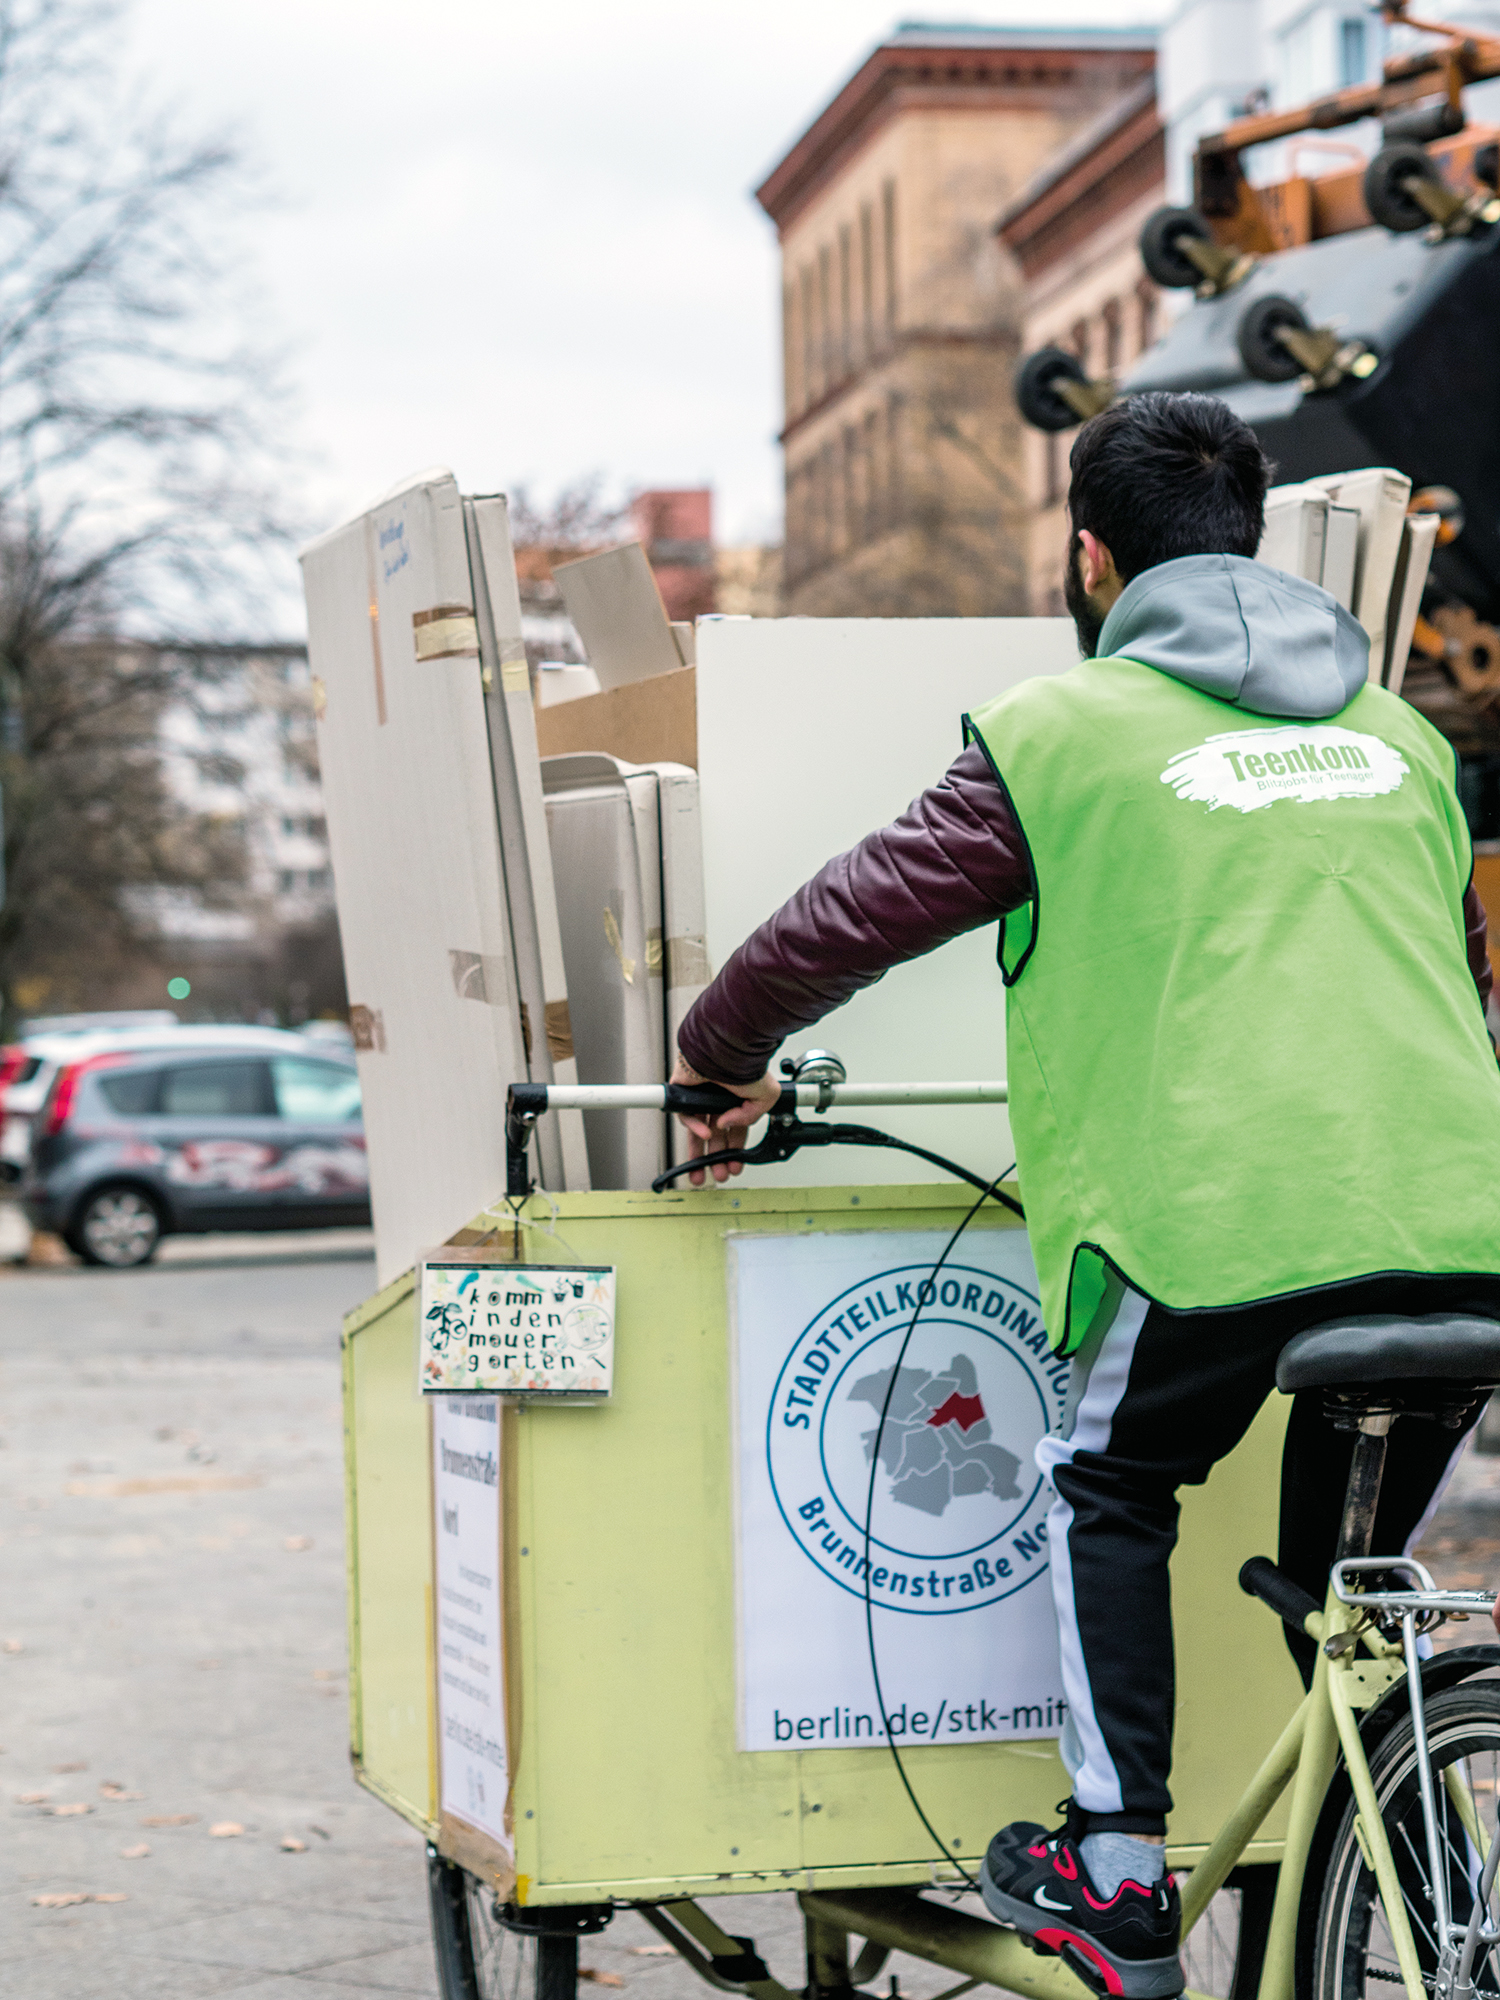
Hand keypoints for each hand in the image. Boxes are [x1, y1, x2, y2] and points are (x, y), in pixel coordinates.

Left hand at [670, 1055, 779, 1186]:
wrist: (728, 1051)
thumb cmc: (746, 1065)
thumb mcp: (765, 1097)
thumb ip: (750, 1117)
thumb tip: (727, 1126)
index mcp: (738, 1100)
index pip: (734, 1132)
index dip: (734, 1150)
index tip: (734, 1165)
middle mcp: (719, 1099)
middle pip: (715, 1136)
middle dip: (717, 1158)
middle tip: (719, 1173)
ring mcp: (701, 1097)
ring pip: (698, 1131)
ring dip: (700, 1152)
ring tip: (703, 1169)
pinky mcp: (684, 1093)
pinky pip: (686, 1116)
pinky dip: (694, 1128)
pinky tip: (704, 1134)